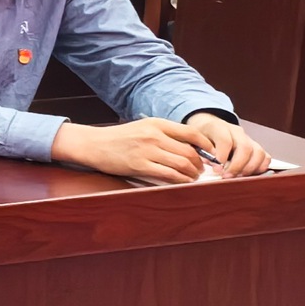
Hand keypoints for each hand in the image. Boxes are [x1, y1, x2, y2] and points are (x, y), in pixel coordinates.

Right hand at [52, 117, 207, 183]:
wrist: (94, 144)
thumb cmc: (119, 138)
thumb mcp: (143, 128)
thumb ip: (164, 134)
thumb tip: (190, 148)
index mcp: (157, 124)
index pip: (191, 133)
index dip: (206, 145)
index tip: (211, 154)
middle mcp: (154, 135)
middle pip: (189, 151)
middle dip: (200, 164)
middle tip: (202, 170)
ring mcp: (147, 150)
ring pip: (182, 163)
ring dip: (192, 173)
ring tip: (193, 178)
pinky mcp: (140, 165)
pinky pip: (168, 174)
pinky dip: (180, 180)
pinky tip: (182, 182)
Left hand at [183, 111, 269, 176]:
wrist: (209, 125)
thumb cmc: (201, 135)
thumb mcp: (195, 140)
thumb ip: (201, 151)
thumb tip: (212, 166)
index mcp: (218, 127)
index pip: (225, 140)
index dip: (222, 156)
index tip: (217, 169)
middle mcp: (236, 132)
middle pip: (245, 147)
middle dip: (237, 166)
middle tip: (227, 177)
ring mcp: (248, 138)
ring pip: (258, 152)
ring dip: (249, 168)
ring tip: (238, 177)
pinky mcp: (256, 146)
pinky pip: (265, 157)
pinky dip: (260, 167)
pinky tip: (248, 174)